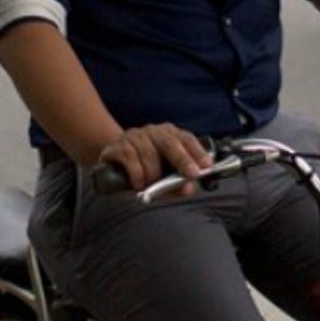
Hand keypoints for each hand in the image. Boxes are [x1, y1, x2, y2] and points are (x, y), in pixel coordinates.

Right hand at [96, 124, 213, 193]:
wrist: (113, 164)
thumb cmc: (144, 169)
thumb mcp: (163, 178)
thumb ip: (177, 184)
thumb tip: (187, 188)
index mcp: (169, 135)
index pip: (186, 138)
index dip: (198, 151)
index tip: (206, 165)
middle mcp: (153, 132)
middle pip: (169, 142)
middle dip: (182, 159)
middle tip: (190, 175)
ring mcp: (134, 136)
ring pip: (149, 153)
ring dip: (153, 173)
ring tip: (151, 185)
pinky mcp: (118, 146)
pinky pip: (130, 158)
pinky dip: (137, 173)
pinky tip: (138, 183)